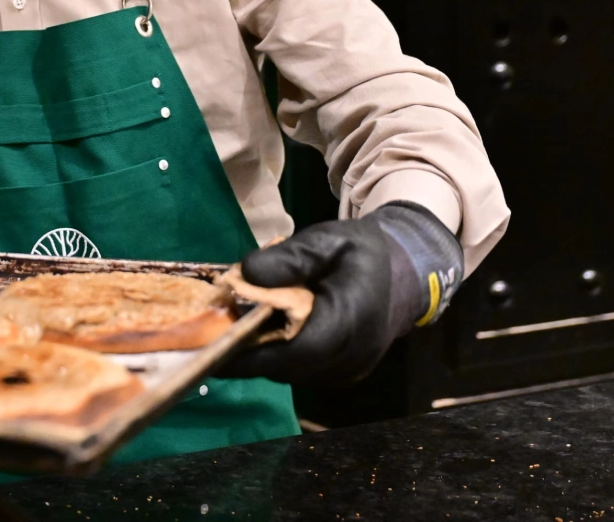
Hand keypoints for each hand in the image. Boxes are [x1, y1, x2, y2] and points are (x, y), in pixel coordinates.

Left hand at [221, 202, 459, 385]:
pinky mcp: (340, 372)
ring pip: (291, 372)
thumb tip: (245, 275)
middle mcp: (353, 354)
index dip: (255, 354)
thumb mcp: (327, 240)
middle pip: (289, 366)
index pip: (301, 350)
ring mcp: (349, 369)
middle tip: (208, 330)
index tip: (214, 347)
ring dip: (258, 353)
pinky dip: (275, 354)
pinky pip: (299, 370)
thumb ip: (288, 258)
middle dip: (246, 352)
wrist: (405, 271)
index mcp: (354, 318)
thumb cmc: (362, 251)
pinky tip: (256, 330)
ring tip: (229, 325)